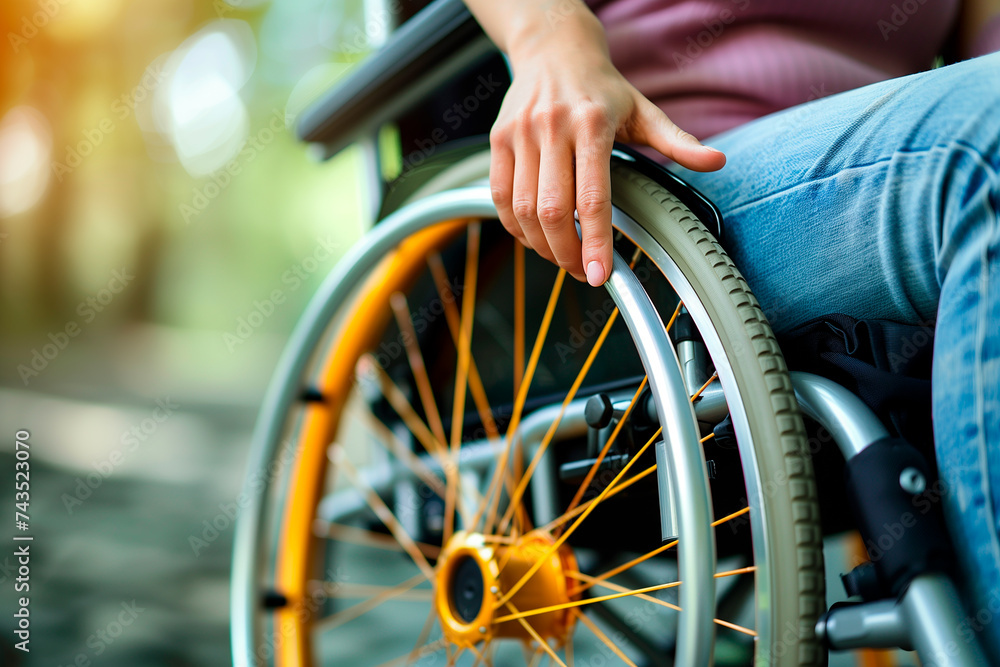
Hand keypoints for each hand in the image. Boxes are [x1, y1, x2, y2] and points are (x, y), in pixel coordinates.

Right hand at [488, 15, 725, 284]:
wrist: (554, 49)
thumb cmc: (601, 88)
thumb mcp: (643, 110)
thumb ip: (677, 141)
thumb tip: (716, 162)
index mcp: (592, 123)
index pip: (593, 198)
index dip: (595, 242)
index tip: (599, 274)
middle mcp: (552, 127)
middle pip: (553, 211)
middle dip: (566, 252)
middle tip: (582, 271)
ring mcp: (520, 133)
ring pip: (523, 209)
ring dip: (541, 245)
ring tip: (561, 256)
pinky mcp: (499, 139)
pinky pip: (499, 196)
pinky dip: (515, 226)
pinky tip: (533, 237)